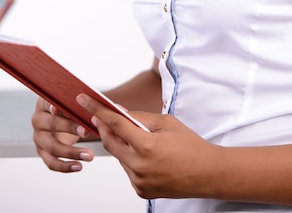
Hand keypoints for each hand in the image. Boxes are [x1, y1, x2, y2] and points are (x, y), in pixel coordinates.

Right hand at [31, 96, 94, 171]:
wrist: (62, 123)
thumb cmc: (69, 110)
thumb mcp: (71, 104)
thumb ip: (77, 104)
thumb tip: (92, 106)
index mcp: (44, 103)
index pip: (47, 103)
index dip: (52, 106)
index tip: (58, 109)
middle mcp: (38, 119)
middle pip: (51, 124)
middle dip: (69, 128)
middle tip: (86, 132)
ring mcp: (38, 137)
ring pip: (52, 147)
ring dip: (71, 152)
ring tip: (89, 155)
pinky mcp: (42, 152)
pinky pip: (51, 162)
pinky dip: (65, 166)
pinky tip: (79, 166)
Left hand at [76, 94, 220, 198]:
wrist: (207, 173)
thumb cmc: (191, 146)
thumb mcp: (167, 123)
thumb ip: (141, 117)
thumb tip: (120, 112)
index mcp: (146, 146)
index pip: (115, 123)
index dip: (98, 110)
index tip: (84, 100)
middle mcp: (139, 166)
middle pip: (110, 142)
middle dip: (103, 127)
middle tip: (99, 116)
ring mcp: (139, 181)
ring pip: (119, 156)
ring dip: (121, 144)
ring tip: (136, 137)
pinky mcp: (140, 190)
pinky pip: (127, 169)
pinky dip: (130, 158)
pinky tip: (145, 154)